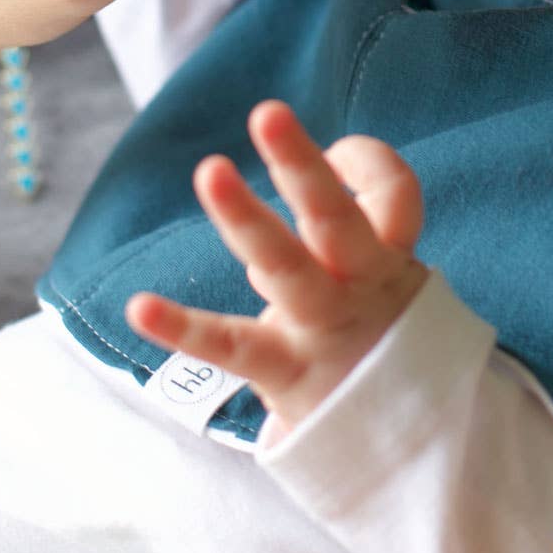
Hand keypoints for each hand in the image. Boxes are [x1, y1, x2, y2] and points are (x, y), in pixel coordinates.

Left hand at [126, 101, 428, 433]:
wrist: (412, 439)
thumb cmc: (382, 334)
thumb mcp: (385, 277)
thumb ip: (345, 226)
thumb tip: (296, 178)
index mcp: (390, 256)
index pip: (393, 193)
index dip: (366, 162)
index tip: (339, 154)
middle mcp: (363, 285)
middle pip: (336, 217)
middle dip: (300, 164)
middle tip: (268, 113)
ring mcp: (325, 329)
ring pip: (287, 267)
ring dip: (248, 219)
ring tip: (211, 171)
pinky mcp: (287, 373)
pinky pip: (234, 348)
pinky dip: (184, 328)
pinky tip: (139, 306)